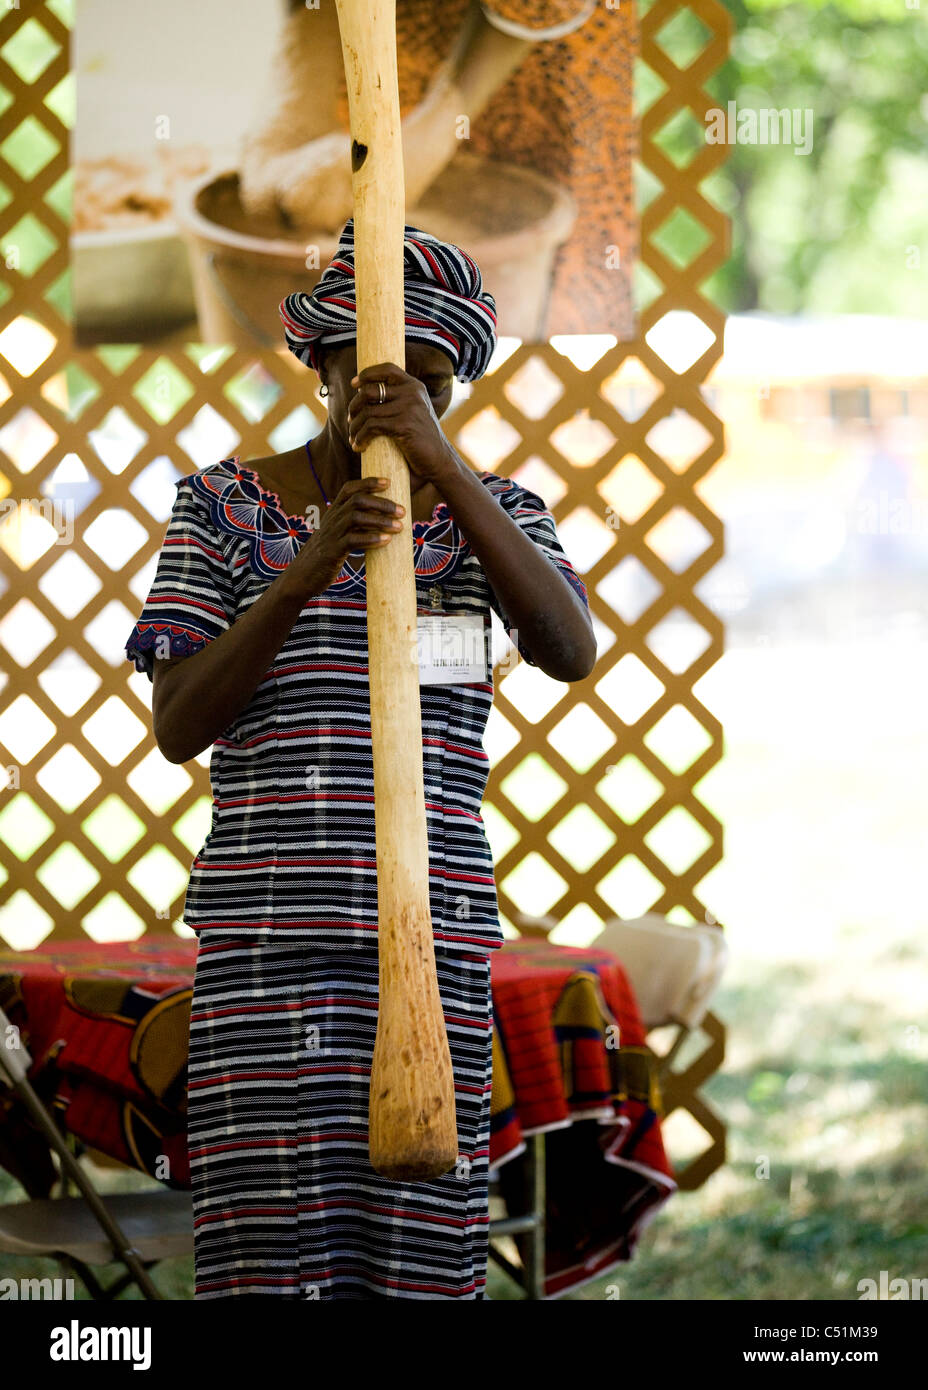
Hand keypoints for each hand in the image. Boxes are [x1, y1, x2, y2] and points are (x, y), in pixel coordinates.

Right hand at [291, 477, 403, 594]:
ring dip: (380, 520)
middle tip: (402, 511)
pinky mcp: (332, 551)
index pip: (349, 489)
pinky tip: (386, 540)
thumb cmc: (325, 555)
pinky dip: (371, 539)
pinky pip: (352, 540)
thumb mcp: (337, 535)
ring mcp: (331, 534)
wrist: (302, 576)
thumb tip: (382, 521)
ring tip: (399, 527)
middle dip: (382, 503)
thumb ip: (354, 526)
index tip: (388, 482)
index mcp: (333, 512)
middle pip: (357, 500)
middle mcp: (331, 519)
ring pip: (356, 518)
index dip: (368, 482)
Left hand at [347, 363, 453, 481]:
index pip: (387, 369)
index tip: (354, 384)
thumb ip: (397, 401)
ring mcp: (409, 408)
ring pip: (367, 412)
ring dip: (354, 427)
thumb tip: (365, 392)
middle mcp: (412, 393)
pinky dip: (360, 438)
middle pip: (369, 391)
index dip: (368, 373)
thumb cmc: (421, 440)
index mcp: (415, 387)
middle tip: (350, 420)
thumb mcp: (413, 413)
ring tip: (353, 438)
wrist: (440, 461)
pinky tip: (359, 447)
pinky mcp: (403, 426)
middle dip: (354, 407)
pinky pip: (371, 427)